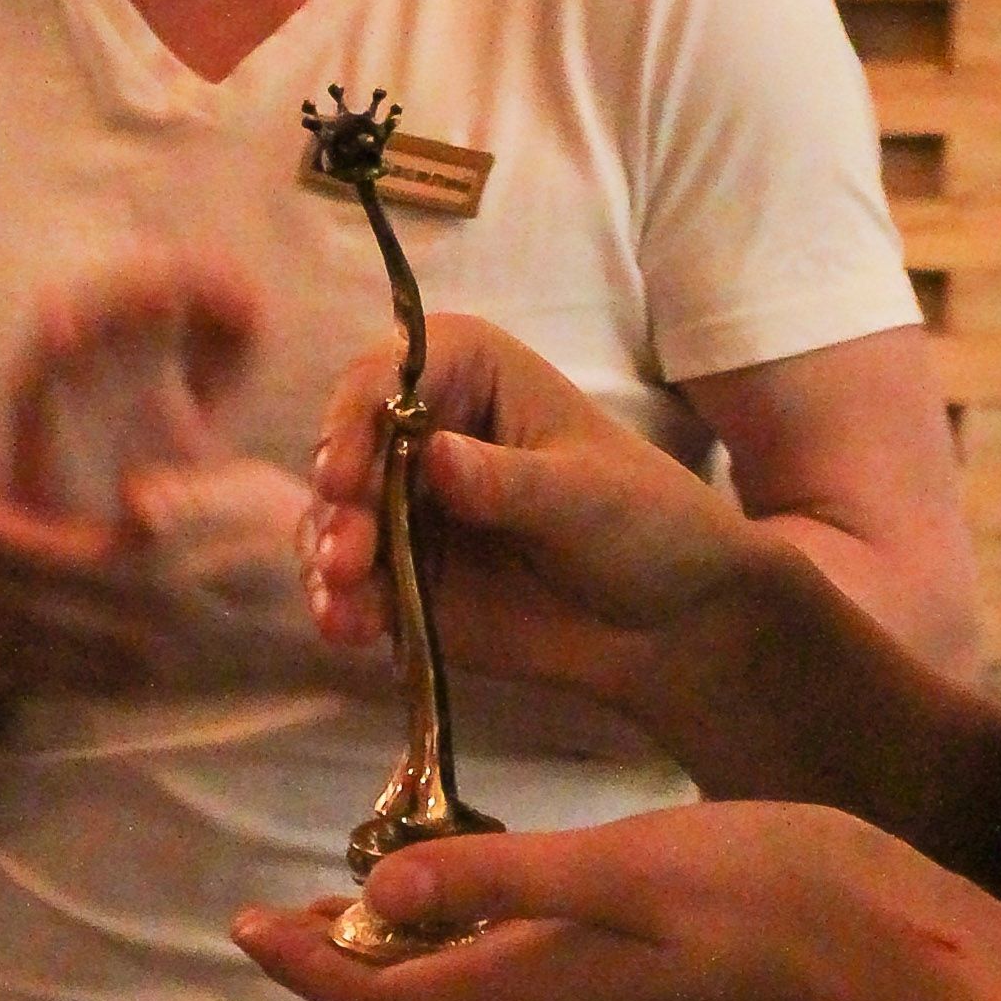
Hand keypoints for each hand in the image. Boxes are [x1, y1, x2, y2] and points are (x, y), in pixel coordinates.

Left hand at [0, 251, 279, 708]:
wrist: (340, 634)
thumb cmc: (293, 537)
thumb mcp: (249, 498)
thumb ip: (189, 497)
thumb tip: (135, 504)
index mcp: (151, 579)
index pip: (30, 551)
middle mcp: (129, 634)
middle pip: (0, 600)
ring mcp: (124, 669)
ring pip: (7, 640)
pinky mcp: (125, 689)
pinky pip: (33, 668)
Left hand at [233, 799, 999, 1000]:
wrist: (905, 956)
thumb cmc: (774, 891)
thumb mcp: (624, 866)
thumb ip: (500, 876)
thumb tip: (381, 891)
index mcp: (541, 983)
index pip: (386, 994)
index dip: (307, 963)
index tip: (238, 926)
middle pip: (417, 999)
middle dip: (339, 959)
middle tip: (275, 914)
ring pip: (472, 984)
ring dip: (404, 949)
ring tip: (358, 895)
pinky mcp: (655, 984)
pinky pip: (527, 969)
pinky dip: (474, 934)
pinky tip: (482, 889)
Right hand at [301, 314, 768, 721]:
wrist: (673, 618)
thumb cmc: (645, 521)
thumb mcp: (587, 495)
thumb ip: (510, 482)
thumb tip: (436, 458)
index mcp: (468, 371)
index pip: (386, 374)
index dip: (353, 420)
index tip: (345, 478)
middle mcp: (421, 429)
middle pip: (346, 451)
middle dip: (337, 506)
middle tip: (348, 560)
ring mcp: (406, 505)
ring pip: (335, 519)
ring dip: (327, 559)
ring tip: (344, 606)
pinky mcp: (402, 574)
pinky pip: (352, 584)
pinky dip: (341, 604)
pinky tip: (347, 629)